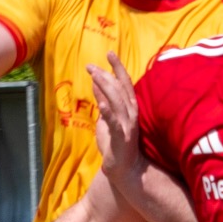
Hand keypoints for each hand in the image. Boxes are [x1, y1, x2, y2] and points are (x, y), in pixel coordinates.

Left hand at [88, 53, 142, 186]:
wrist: (124, 169)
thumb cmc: (115, 144)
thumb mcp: (106, 118)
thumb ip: (103, 101)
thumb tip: (95, 82)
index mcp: (129, 108)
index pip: (125, 84)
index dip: (118, 68)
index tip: (109, 53)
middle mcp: (131, 115)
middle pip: (120, 90)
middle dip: (106, 75)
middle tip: (90, 66)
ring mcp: (128, 126)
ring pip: (118, 102)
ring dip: (105, 87)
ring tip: (94, 75)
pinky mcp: (122, 138)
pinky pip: (115, 123)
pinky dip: (108, 113)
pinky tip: (101, 104)